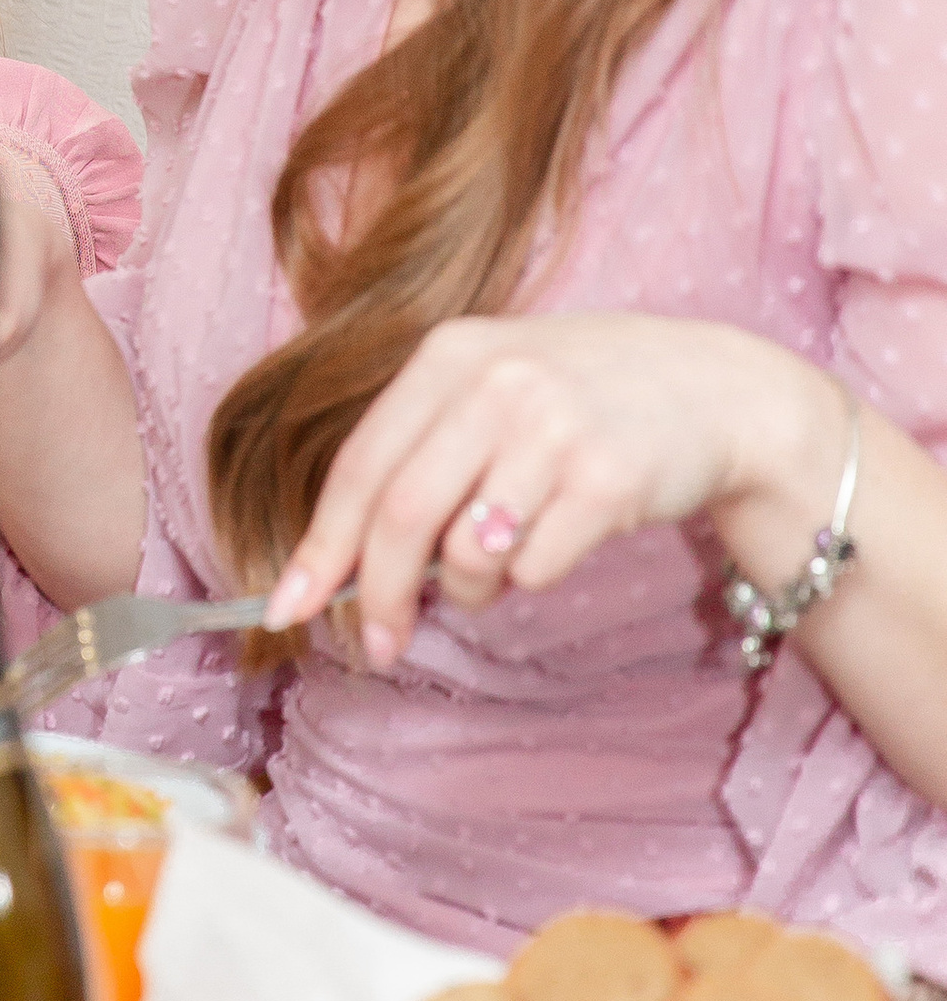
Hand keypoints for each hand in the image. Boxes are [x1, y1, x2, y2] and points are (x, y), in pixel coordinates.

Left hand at [264, 309, 843, 667]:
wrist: (713, 390)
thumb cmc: (581, 401)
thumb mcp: (491, 389)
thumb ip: (421, 457)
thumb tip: (339, 566)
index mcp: (449, 355)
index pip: (360, 466)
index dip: (320, 545)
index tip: (287, 609)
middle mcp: (495, 381)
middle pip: (400, 515)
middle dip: (379, 595)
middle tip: (378, 646)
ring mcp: (554, 427)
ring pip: (469, 552)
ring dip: (473, 588)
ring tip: (503, 562)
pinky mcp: (608, 479)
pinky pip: (536, 568)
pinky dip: (534, 576)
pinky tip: (561, 538)